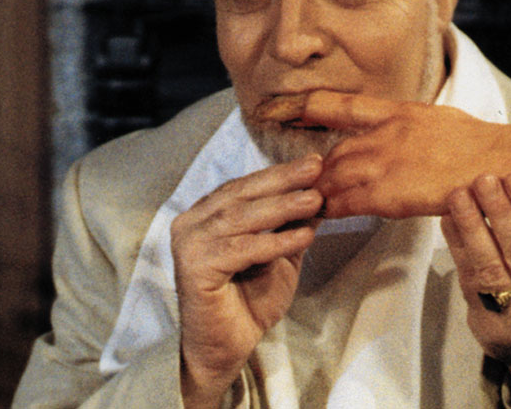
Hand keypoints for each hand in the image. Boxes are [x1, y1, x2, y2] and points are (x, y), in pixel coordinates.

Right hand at [169, 155, 323, 407]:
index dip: (279, 173)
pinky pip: (240, 249)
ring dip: (282, 207)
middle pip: (242, 194)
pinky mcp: (194, 269)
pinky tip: (302, 237)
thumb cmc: (249, 301)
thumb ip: (293, 223)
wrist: (227, 348)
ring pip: (241, 217)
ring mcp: (189, 245)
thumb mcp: (280, 253)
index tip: (315, 162)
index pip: (245, 185)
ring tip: (315, 200)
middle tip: (316, 169)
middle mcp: (191, 224)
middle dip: (283, 180)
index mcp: (207, 214)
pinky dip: (274, 242)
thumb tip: (321, 191)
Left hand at [300, 90, 510, 218]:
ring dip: (318, 192)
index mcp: (399, 112)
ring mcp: (384, 163)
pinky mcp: (387, 193)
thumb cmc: (481, 147)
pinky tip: (323, 216)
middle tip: (302, 183)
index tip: (282, 110)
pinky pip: (345, 202)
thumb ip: (411, 126)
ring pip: (333, 177)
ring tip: (306, 204)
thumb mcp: (441, 120)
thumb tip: (403, 133)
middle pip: (334, 152)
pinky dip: (330, 209)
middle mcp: (384, 134)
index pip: (341, 105)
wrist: (501, 164)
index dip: (307, 108)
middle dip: (316, 169)